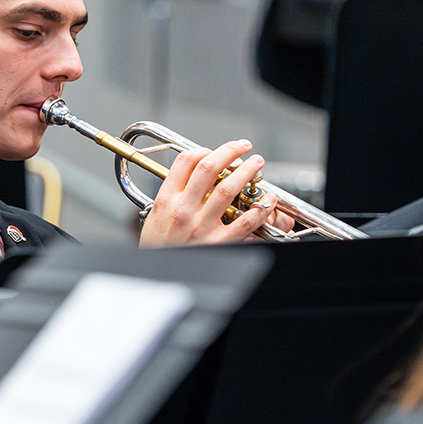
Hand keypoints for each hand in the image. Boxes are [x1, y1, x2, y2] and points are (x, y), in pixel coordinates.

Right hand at [139, 140, 278, 247]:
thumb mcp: (155, 216)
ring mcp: (202, 226)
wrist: (161, 277)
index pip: (186, 161)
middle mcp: (184, 210)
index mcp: (167, 200)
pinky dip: (260, 207)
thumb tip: (192, 173)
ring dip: (247, 171)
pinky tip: (267, 199)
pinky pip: (245, 221)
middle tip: (244, 146)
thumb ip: (172, 195)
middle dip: (231, 151)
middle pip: (210, 168)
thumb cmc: (158, 248)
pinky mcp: (219, 243)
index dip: (204, 149)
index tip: (215, 151)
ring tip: (257, 163)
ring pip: (229, 188)